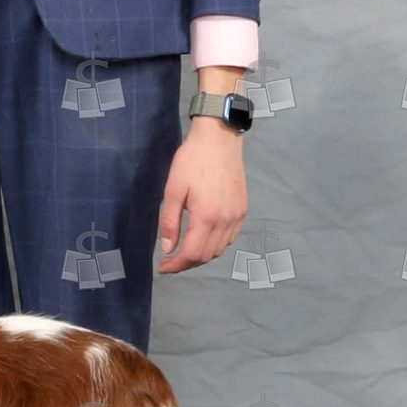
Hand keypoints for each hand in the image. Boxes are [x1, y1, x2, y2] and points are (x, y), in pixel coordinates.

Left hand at [157, 117, 246, 272]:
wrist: (219, 139)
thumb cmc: (192, 160)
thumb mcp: (173, 189)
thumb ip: (169, 222)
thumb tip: (167, 248)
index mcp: (207, 217)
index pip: (192, 254)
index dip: (176, 266)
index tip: (163, 268)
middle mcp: (226, 221)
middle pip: (207, 256)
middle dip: (187, 263)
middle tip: (171, 261)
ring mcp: (237, 216)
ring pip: (220, 249)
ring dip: (202, 255)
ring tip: (185, 251)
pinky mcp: (243, 209)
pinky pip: (230, 237)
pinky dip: (216, 245)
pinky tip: (204, 238)